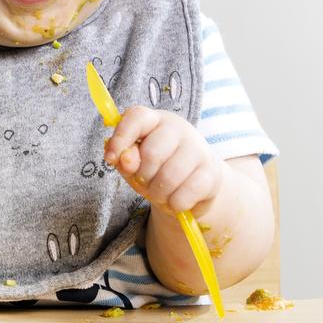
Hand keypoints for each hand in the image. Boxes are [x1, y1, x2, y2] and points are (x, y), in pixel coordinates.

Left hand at [103, 105, 224, 216]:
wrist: (193, 185)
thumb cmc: (156, 169)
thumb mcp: (134, 162)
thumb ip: (124, 158)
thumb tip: (125, 159)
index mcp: (155, 119)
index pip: (137, 118)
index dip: (121, 138)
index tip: (110, 159)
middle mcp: (179, 128)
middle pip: (152, 153)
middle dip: (142, 176)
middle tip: (145, 182)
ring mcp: (199, 149)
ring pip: (169, 176)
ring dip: (157, 194)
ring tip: (159, 193)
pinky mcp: (212, 173)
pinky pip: (184, 195)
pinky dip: (174, 204)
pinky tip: (175, 200)